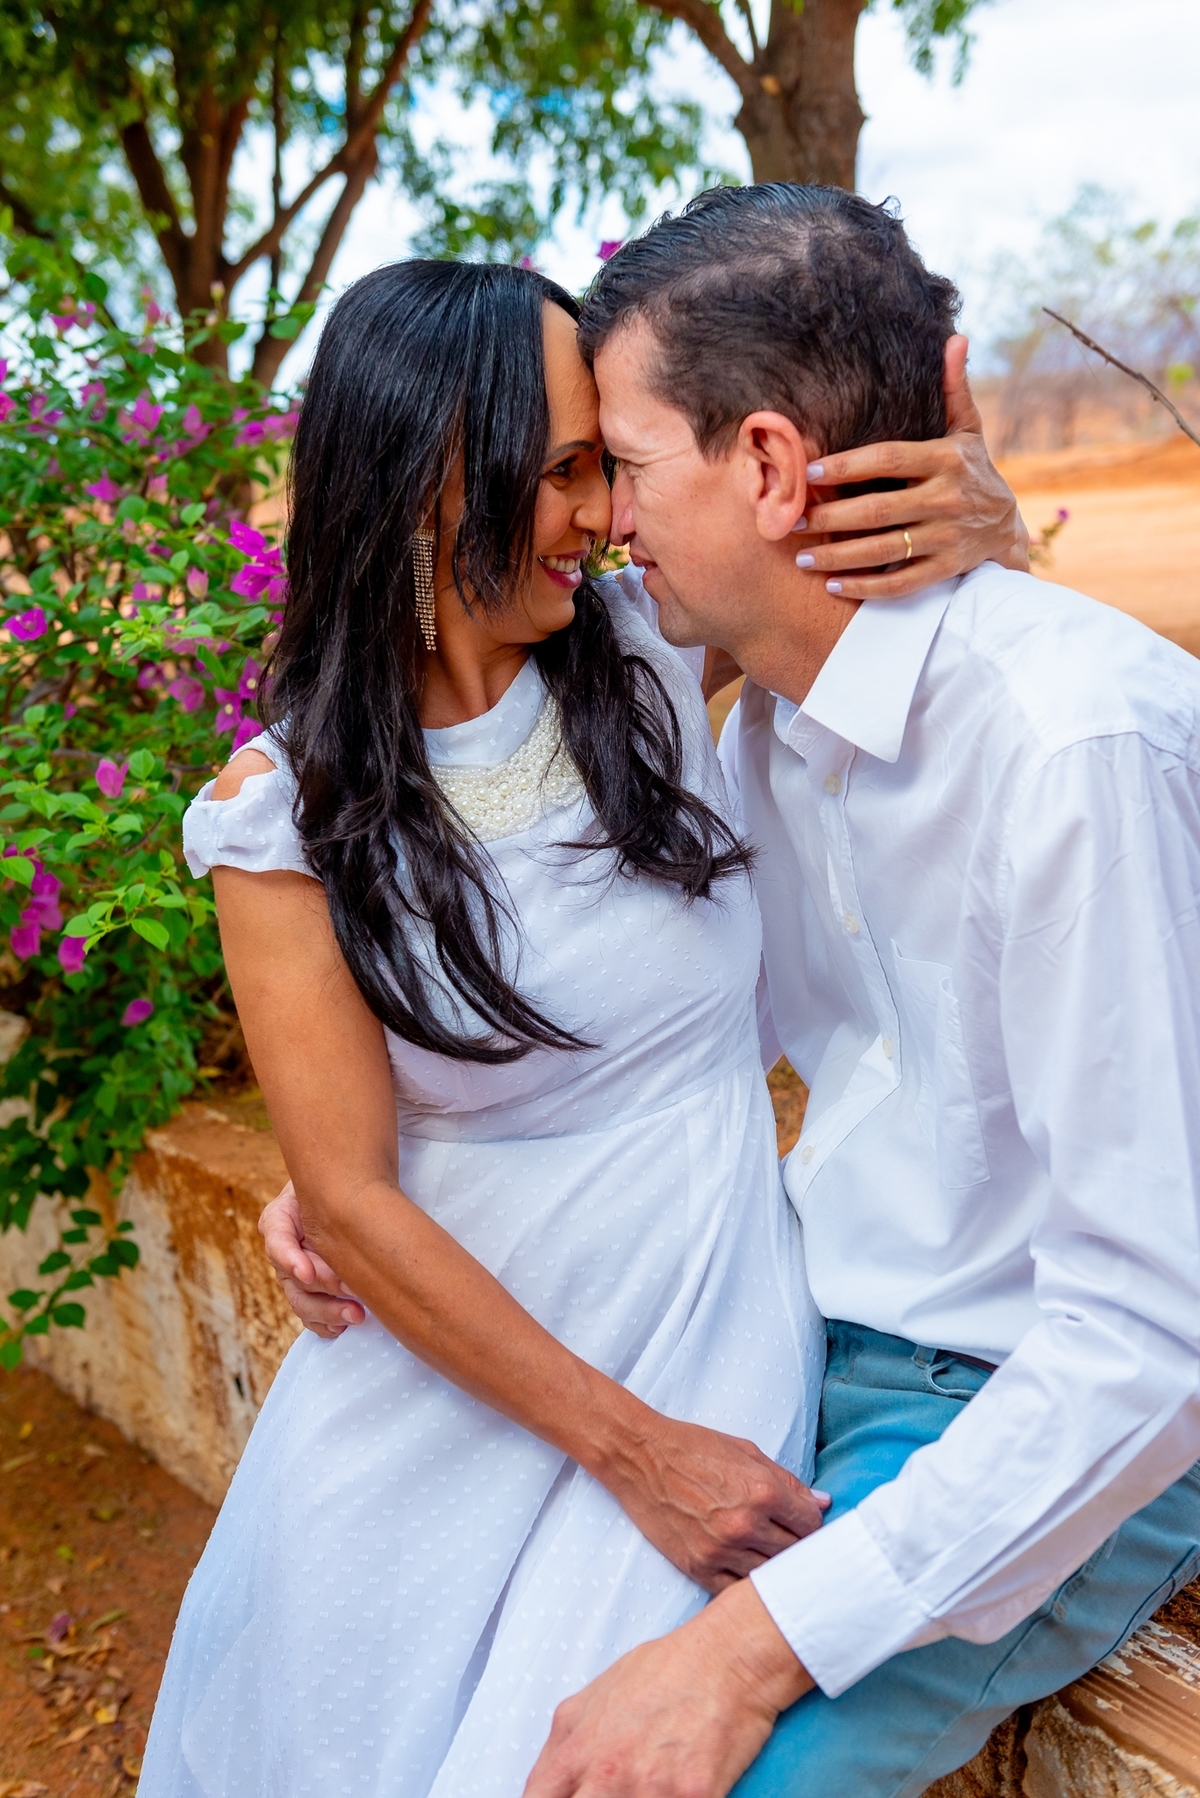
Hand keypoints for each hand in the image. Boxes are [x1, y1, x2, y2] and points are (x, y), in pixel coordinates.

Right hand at [259, 1181, 365, 1338]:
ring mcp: (295, 1276)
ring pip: (303, 1303)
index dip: (290, 1260)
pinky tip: (343, 1326)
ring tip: (357, 1314)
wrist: (342, 1192)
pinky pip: (312, 1316)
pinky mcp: (311, 1293)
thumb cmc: (331, 1185)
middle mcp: (283, 1252)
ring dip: (329, 1312)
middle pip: (295, 1280)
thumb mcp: (323, 1182)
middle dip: (325, 1288)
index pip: (277, 1241)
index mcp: (278, 1221)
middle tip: (353, 1291)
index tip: (307, 1273)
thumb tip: (340, 1210)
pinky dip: (326, 1324)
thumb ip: (326, 1196)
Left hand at [523, 1577, 812, 1796]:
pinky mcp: (693, 1794)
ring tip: (652, 1786)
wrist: (726, 1657)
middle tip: (615, 1794)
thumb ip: (566, 1742)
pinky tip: (681, 1790)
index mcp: (577, 1750)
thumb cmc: (666, 1669)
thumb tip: (550, 1780)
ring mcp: (650, 1788)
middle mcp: (607, 1773)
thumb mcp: (595, 1695)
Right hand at [593, 1408, 828, 1594]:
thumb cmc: (693, 1448)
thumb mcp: (746, 1452)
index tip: (803, 1522)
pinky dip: (744, 1585)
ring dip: (772, 1567)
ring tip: (766, 1553)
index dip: (811, 1523)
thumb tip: (822, 1504)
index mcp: (762, 1491)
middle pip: (794, 1553)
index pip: (810, 1524)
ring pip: (768, 1576)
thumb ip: (787, 1480)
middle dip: (796, 1547)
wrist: (640, 1456)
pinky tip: (745, 1569)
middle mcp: (745, 1524)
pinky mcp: (698, 1566)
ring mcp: (721, 1549)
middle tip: (788, 1539)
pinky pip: (735, 1591)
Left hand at [795, 334, 1030, 598]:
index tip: (809, 473)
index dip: (847, 466)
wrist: (1008, 528)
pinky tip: (832, 584)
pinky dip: (865, 588)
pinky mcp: (946, 568)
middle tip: (793, 521)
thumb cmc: (974, 472)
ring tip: (802, 557)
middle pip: (878, 509)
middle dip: (831, 518)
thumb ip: (953, 389)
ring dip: (839, 556)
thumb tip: (955, 338)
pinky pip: (900, 583)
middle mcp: (947, 498)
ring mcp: (947, 537)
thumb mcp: (969, 430)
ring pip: (884, 550)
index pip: (887, 460)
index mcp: (946, 459)